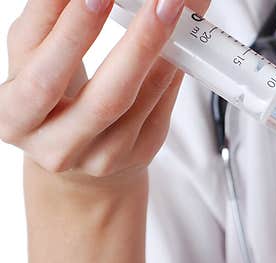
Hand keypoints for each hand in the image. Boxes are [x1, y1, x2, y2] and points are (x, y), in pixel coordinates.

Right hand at [0, 0, 209, 184]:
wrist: (77, 151)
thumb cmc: (52, 92)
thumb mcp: (38, 55)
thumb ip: (50, 19)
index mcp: (15, 114)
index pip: (40, 62)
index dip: (68, 24)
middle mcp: (55, 143)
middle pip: (98, 96)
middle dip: (129, 42)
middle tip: (154, 1)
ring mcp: (100, 156)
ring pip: (134, 101)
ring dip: (159, 50)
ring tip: (174, 8)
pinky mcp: (136, 155)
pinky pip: (158, 109)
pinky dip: (171, 71)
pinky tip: (181, 43)